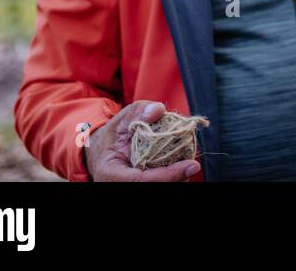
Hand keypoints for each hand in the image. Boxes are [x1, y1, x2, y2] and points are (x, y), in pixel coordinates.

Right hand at [83, 101, 200, 181]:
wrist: (103, 151)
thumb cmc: (113, 135)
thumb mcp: (122, 118)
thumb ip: (140, 111)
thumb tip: (159, 110)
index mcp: (112, 173)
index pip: (142, 180)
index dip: (169, 175)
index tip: (192, 165)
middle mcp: (122, 184)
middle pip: (156, 185)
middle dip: (177, 175)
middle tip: (192, 162)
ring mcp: (133, 185)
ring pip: (162, 185)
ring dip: (177, 175)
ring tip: (186, 161)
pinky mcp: (142, 184)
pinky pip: (162, 181)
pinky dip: (174, 173)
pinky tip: (180, 162)